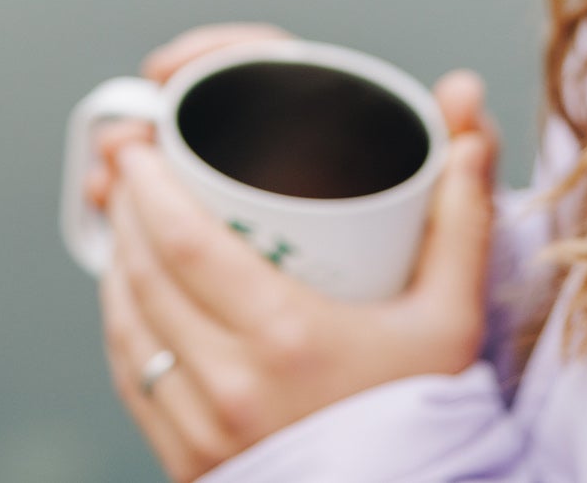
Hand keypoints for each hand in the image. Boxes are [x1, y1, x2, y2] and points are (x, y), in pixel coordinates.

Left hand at [89, 28, 499, 481]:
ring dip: (116, 262)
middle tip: (125, 162)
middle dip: (125, 208)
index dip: (149, 187)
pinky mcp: (187, 462)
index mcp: (288, 337)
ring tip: (125, 216)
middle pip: (145, 276)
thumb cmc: (422, 416)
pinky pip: (133, 379)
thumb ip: (461, 219)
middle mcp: (231, 384)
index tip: (140, 144)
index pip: (187, 242)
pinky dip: (122, 324)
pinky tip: (129, 293)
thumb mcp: (453, 316)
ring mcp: (201, 430)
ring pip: (128, 327)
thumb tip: (470, 136)